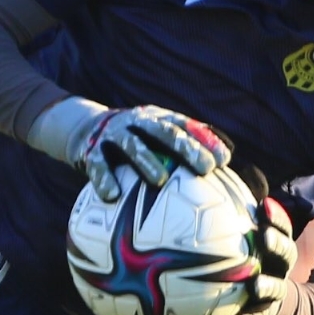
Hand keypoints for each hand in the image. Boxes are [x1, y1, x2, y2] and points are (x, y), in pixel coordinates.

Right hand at [72, 105, 230, 202]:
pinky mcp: (91, 151)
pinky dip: (104, 179)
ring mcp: (114, 135)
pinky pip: (98, 165)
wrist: (85, 129)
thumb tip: (228, 159)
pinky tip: (112, 196)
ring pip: (132, 145)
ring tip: (160, 181)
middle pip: (164, 132)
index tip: (224, 160)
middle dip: (186, 149)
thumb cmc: (135, 140)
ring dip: (147, 162)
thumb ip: (186, 144)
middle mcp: (138, 122)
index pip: (186, 127)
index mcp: (158, 118)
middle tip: (205, 169)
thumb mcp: (157, 136)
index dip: (205, 141)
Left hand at [220, 198, 297, 314]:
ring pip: (275, 289)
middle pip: (286, 254)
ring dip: (267, 286)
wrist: (260, 307)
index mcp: (274, 249)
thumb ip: (228, 222)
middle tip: (265, 237)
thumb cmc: (242, 266)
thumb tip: (203, 186)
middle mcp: (278, 269)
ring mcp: (273, 295)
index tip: (264, 205)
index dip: (276, 217)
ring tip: (255, 285)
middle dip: (277, 244)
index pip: (281, 228)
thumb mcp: (240, 245)